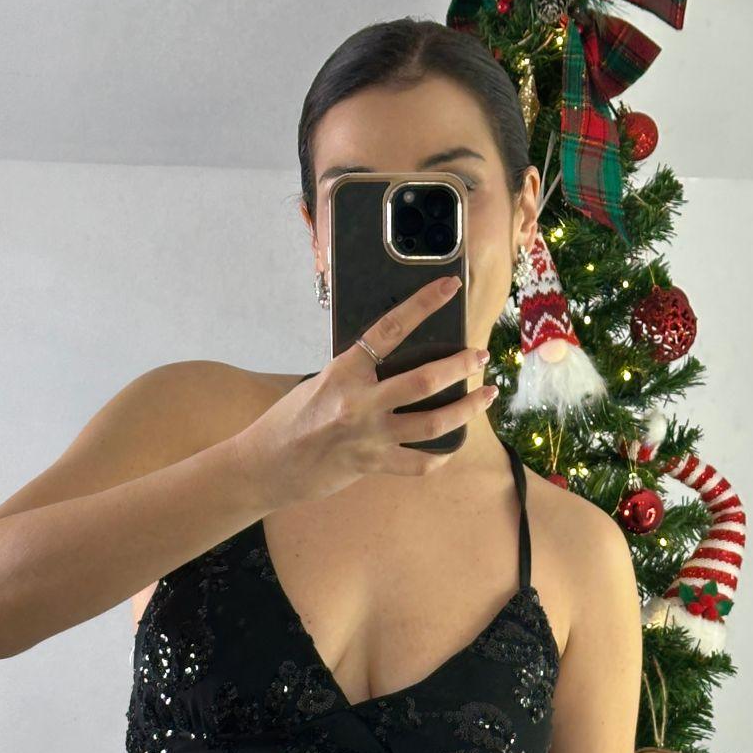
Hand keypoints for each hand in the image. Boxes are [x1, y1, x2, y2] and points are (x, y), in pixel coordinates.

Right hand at [232, 274, 496, 509]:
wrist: (267, 465)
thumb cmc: (292, 419)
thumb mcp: (322, 382)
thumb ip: (358, 373)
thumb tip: (396, 362)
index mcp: (345, 371)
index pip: (390, 329)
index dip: (423, 304)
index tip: (449, 287)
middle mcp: (359, 402)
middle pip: (425, 381)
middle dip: (461, 365)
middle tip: (480, 355)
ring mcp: (369, 436)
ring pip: (433, 423)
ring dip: (467, 408)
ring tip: (486, 395)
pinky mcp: (373, 465)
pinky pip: (419, 463)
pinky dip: (440, 455)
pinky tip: (452, 446)